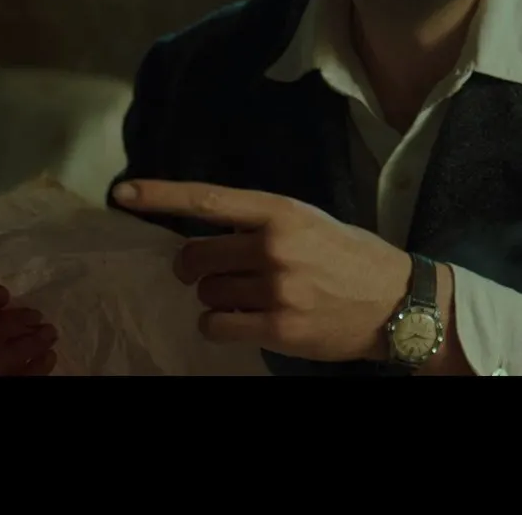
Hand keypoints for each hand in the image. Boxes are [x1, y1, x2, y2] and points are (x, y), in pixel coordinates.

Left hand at [113, 179, 411, 362]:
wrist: (398, 302)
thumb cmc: (350, 257)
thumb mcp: (309, 222)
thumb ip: (260, 223)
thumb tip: (203, 233)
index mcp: (281, 212)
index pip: (208, 200)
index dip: (160, 196)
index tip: (122, 193)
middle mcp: (274, 247)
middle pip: (194, 257)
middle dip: (194, 267)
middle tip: (214, 272)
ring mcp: (275, 289)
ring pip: (206, 294)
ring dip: (216, 297)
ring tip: (250, 296)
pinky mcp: (277, 328)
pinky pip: (216, 326)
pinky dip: (219, 325)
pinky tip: (245, 320)